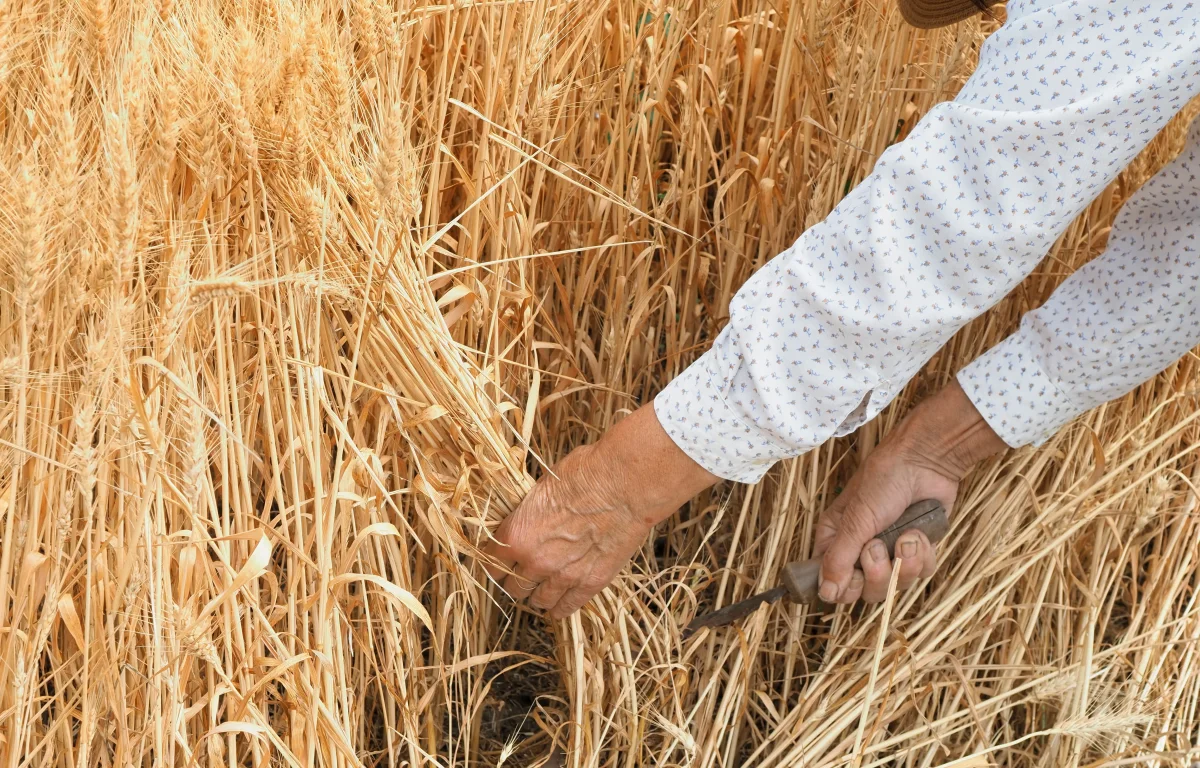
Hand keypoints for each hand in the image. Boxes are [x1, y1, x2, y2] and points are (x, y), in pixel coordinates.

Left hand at [483, 404, 717, 618]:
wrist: (623, 484)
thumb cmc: (584, 474)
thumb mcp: (542, 486)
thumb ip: (530, 512)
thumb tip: (529, 515)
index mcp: (515, 535)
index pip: (490, 563)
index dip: (495, 561)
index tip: (500, 560)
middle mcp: (534, 561)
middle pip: (512, 587)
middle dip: (516, 580)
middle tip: (522, 574)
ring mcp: (563, 576)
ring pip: (538, 600)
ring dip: (537, 595)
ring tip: (540, 590)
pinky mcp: (591, 583)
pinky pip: (568, 606)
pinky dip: (560, 609)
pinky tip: (558, 609)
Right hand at [814, 381, 1006, 604]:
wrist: (925, 461)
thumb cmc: (882, 482)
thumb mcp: (856, 520)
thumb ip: (839, 559)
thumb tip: (825, 593)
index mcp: (836, 541)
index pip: (832, 583)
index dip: (845, 587)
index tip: (854, 578)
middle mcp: (861, 551)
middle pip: (867, 591)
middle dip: (878, 574)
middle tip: (878, 548)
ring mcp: (891, 553)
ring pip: (897, 585)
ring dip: (904, 563)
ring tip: (906, 536)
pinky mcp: (918, 551)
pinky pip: (921, 573)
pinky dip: (923, 555)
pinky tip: (919, 533)